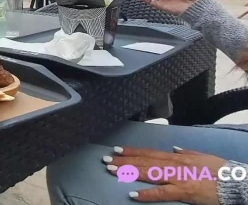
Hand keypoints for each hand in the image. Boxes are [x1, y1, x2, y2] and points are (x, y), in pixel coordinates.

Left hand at [105, 146, 224, 203]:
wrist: (235, 182)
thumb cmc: (220, 170)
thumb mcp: (202, 156)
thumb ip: (185, 153)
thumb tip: (173, 148)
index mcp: (177, 157)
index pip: (149, 153)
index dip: (132, 152)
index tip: (117, 150)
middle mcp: (174, 164)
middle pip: (144, 162)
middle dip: (124, 161)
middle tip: (106, 160)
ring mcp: (177, 178)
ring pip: (148, 173)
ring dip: (129, 172)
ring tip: (113, 171)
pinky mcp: (183, 192)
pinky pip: (162, 193)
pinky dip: (147, 193)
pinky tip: (133, 194)